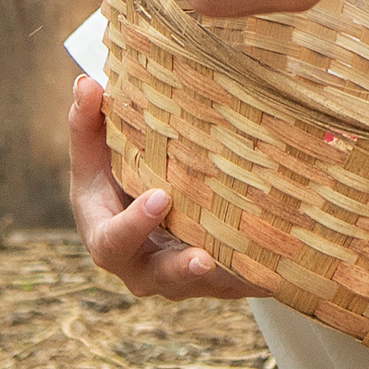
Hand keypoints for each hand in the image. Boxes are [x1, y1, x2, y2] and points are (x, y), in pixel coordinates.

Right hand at [69, 76, 267, 299]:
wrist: (145, 219)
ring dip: (229, 278)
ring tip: (257, 272)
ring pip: (204, 286)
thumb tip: (87, 83)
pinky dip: (258, 278)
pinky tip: (282, 271)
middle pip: (158, 277)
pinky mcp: (212, 283)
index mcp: (107, 239)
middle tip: (204, 257)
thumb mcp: (96, 157)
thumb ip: (87, 124)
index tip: (161, 198)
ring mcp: (178, 280)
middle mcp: (141, 268)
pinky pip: (236, 285)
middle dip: (180, 268)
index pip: (113, 241)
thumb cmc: (115, 182)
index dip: (134, 224)